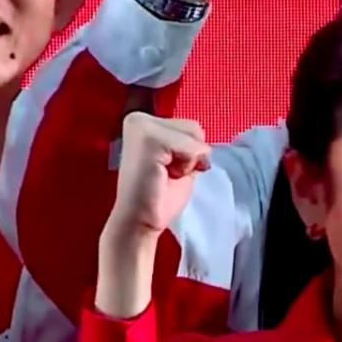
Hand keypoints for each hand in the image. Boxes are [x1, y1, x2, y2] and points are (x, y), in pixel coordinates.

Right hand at [102, 113, 210, 251]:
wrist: (139, 222)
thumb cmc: (158, 197)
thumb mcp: (180, 161)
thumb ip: (189, 142)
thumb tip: (203, 140)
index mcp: (144, 123)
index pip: (190, 126)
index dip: (191, 153)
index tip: (168, 171)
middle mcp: (138, 118)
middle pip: (194, 127)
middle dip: (191, 155)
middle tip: (166, 174)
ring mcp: (141, 126)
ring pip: (194, 134)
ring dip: (188, 161)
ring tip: (165, 175)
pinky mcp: (148, 139)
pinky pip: (191, 147)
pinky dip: (186, 166)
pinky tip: (164, 176)